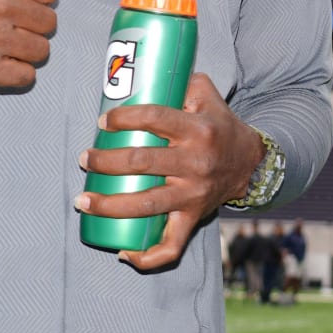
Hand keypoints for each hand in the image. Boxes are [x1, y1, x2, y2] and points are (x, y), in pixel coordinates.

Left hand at [75, 72, 263, 270]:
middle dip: (106, 160)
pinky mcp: (194, 216)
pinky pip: (172, 244)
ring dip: (109, 204)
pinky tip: (124, 253)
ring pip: (146, 205)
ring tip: (83, 200)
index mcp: (198, 129)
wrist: (250, 162)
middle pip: (141, 162)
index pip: (155, 118)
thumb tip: (144, 76)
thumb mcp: (207, 95)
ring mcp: (194, 193)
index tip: (104, 120)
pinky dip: (148, 256)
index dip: (125, 117)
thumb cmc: (220, 124)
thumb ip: (181, 82)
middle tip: (86, 157)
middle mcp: (196, 162)